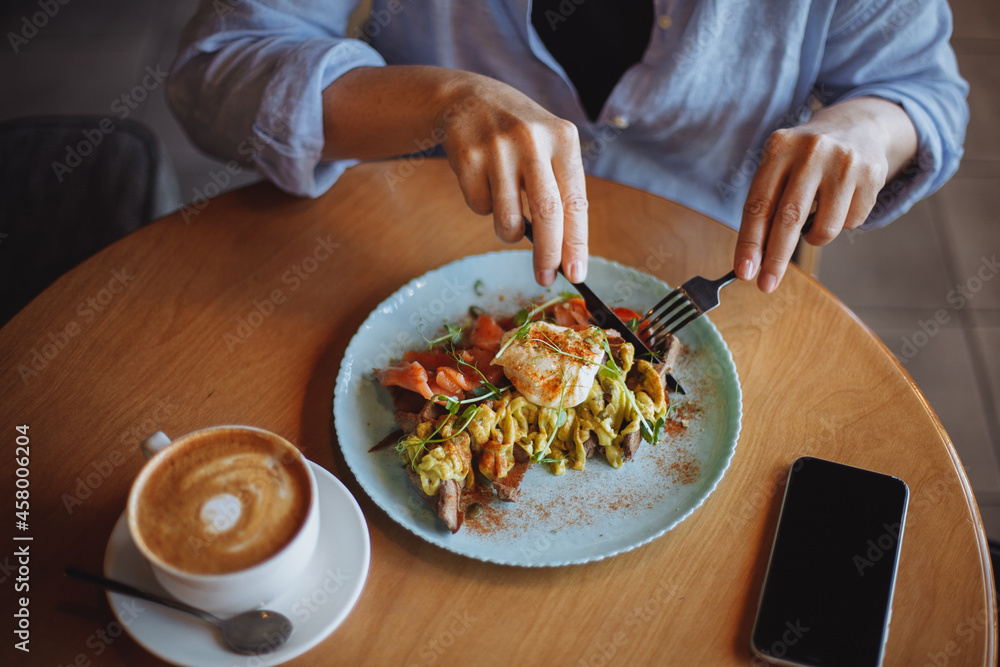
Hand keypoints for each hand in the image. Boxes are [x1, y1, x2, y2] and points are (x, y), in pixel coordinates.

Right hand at [435, 74, 588, 285]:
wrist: (468, 98)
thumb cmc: (519, 136)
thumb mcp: (548, 147)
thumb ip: (560, 190)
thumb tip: (566, 254)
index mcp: (563, 139)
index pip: (575, 201)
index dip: (576, 243)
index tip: (576, 274)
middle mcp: (533, 140)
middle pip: (547, 212)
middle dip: (547, 254)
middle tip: (545, 277)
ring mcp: (498, 147)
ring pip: (508, 217)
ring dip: (509, 231)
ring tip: (508, 216)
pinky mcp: (468, 156)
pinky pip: (479, 207)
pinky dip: (483, 207)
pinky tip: (483, 180)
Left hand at [733, 97, 916, 291]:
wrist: (859, 126)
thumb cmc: (806, 159)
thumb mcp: (780, 166)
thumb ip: (767, 205)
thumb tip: (755, 259)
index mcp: (780, 147)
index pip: (759, 204)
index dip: (750, 242)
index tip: (744, 272)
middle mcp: (812, 151)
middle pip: (789, 219)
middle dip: (775, 259)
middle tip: (765, 285)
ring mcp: (844, 162)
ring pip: (825, 228)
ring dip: (815, 237)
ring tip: (815, 217)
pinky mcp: (872, 174)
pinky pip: (852, 222)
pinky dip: (842, 223)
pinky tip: (841, 201)